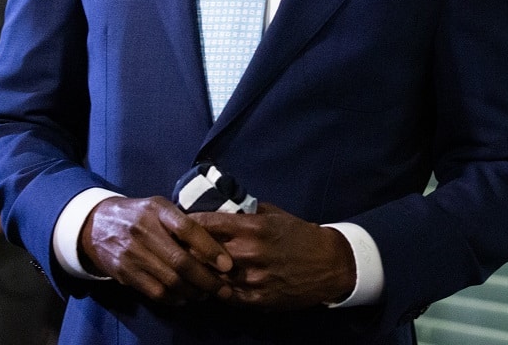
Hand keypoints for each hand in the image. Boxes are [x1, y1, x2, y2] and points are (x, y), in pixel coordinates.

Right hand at [79, 196, 232, 303]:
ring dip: (192, 292)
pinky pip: (153, 291)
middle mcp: (144, 231)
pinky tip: (185, 297)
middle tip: (224, 290)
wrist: (95, 224)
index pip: (188, 229)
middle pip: (180, 261)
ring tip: (207, 295)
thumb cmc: (139, 215)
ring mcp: (131, 253)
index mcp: (158, 210)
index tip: (228, 265)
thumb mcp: (160, 207)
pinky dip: (173, 298)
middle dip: (206, 279)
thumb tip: (218, 242)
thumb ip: (183, 221)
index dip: (210, 249)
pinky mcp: (123, 272)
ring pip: (169, 280)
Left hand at [191, 202, 354, 309]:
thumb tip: (219, 209)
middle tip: (179, 249)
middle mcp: (249, 252)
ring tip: (193, 270)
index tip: (177, 225)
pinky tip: (216, 285)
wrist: (330, 263)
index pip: (204, 224)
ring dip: (200, 274)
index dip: (186, 224)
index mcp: (252, 227)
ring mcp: (252, 278)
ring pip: (209, 278)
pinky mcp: (256, 298)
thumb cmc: (301, 236)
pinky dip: (217, 290)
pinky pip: (225, 296)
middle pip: (199, 253)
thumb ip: (245, 214)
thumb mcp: (275, 215)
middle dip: (187, 250)